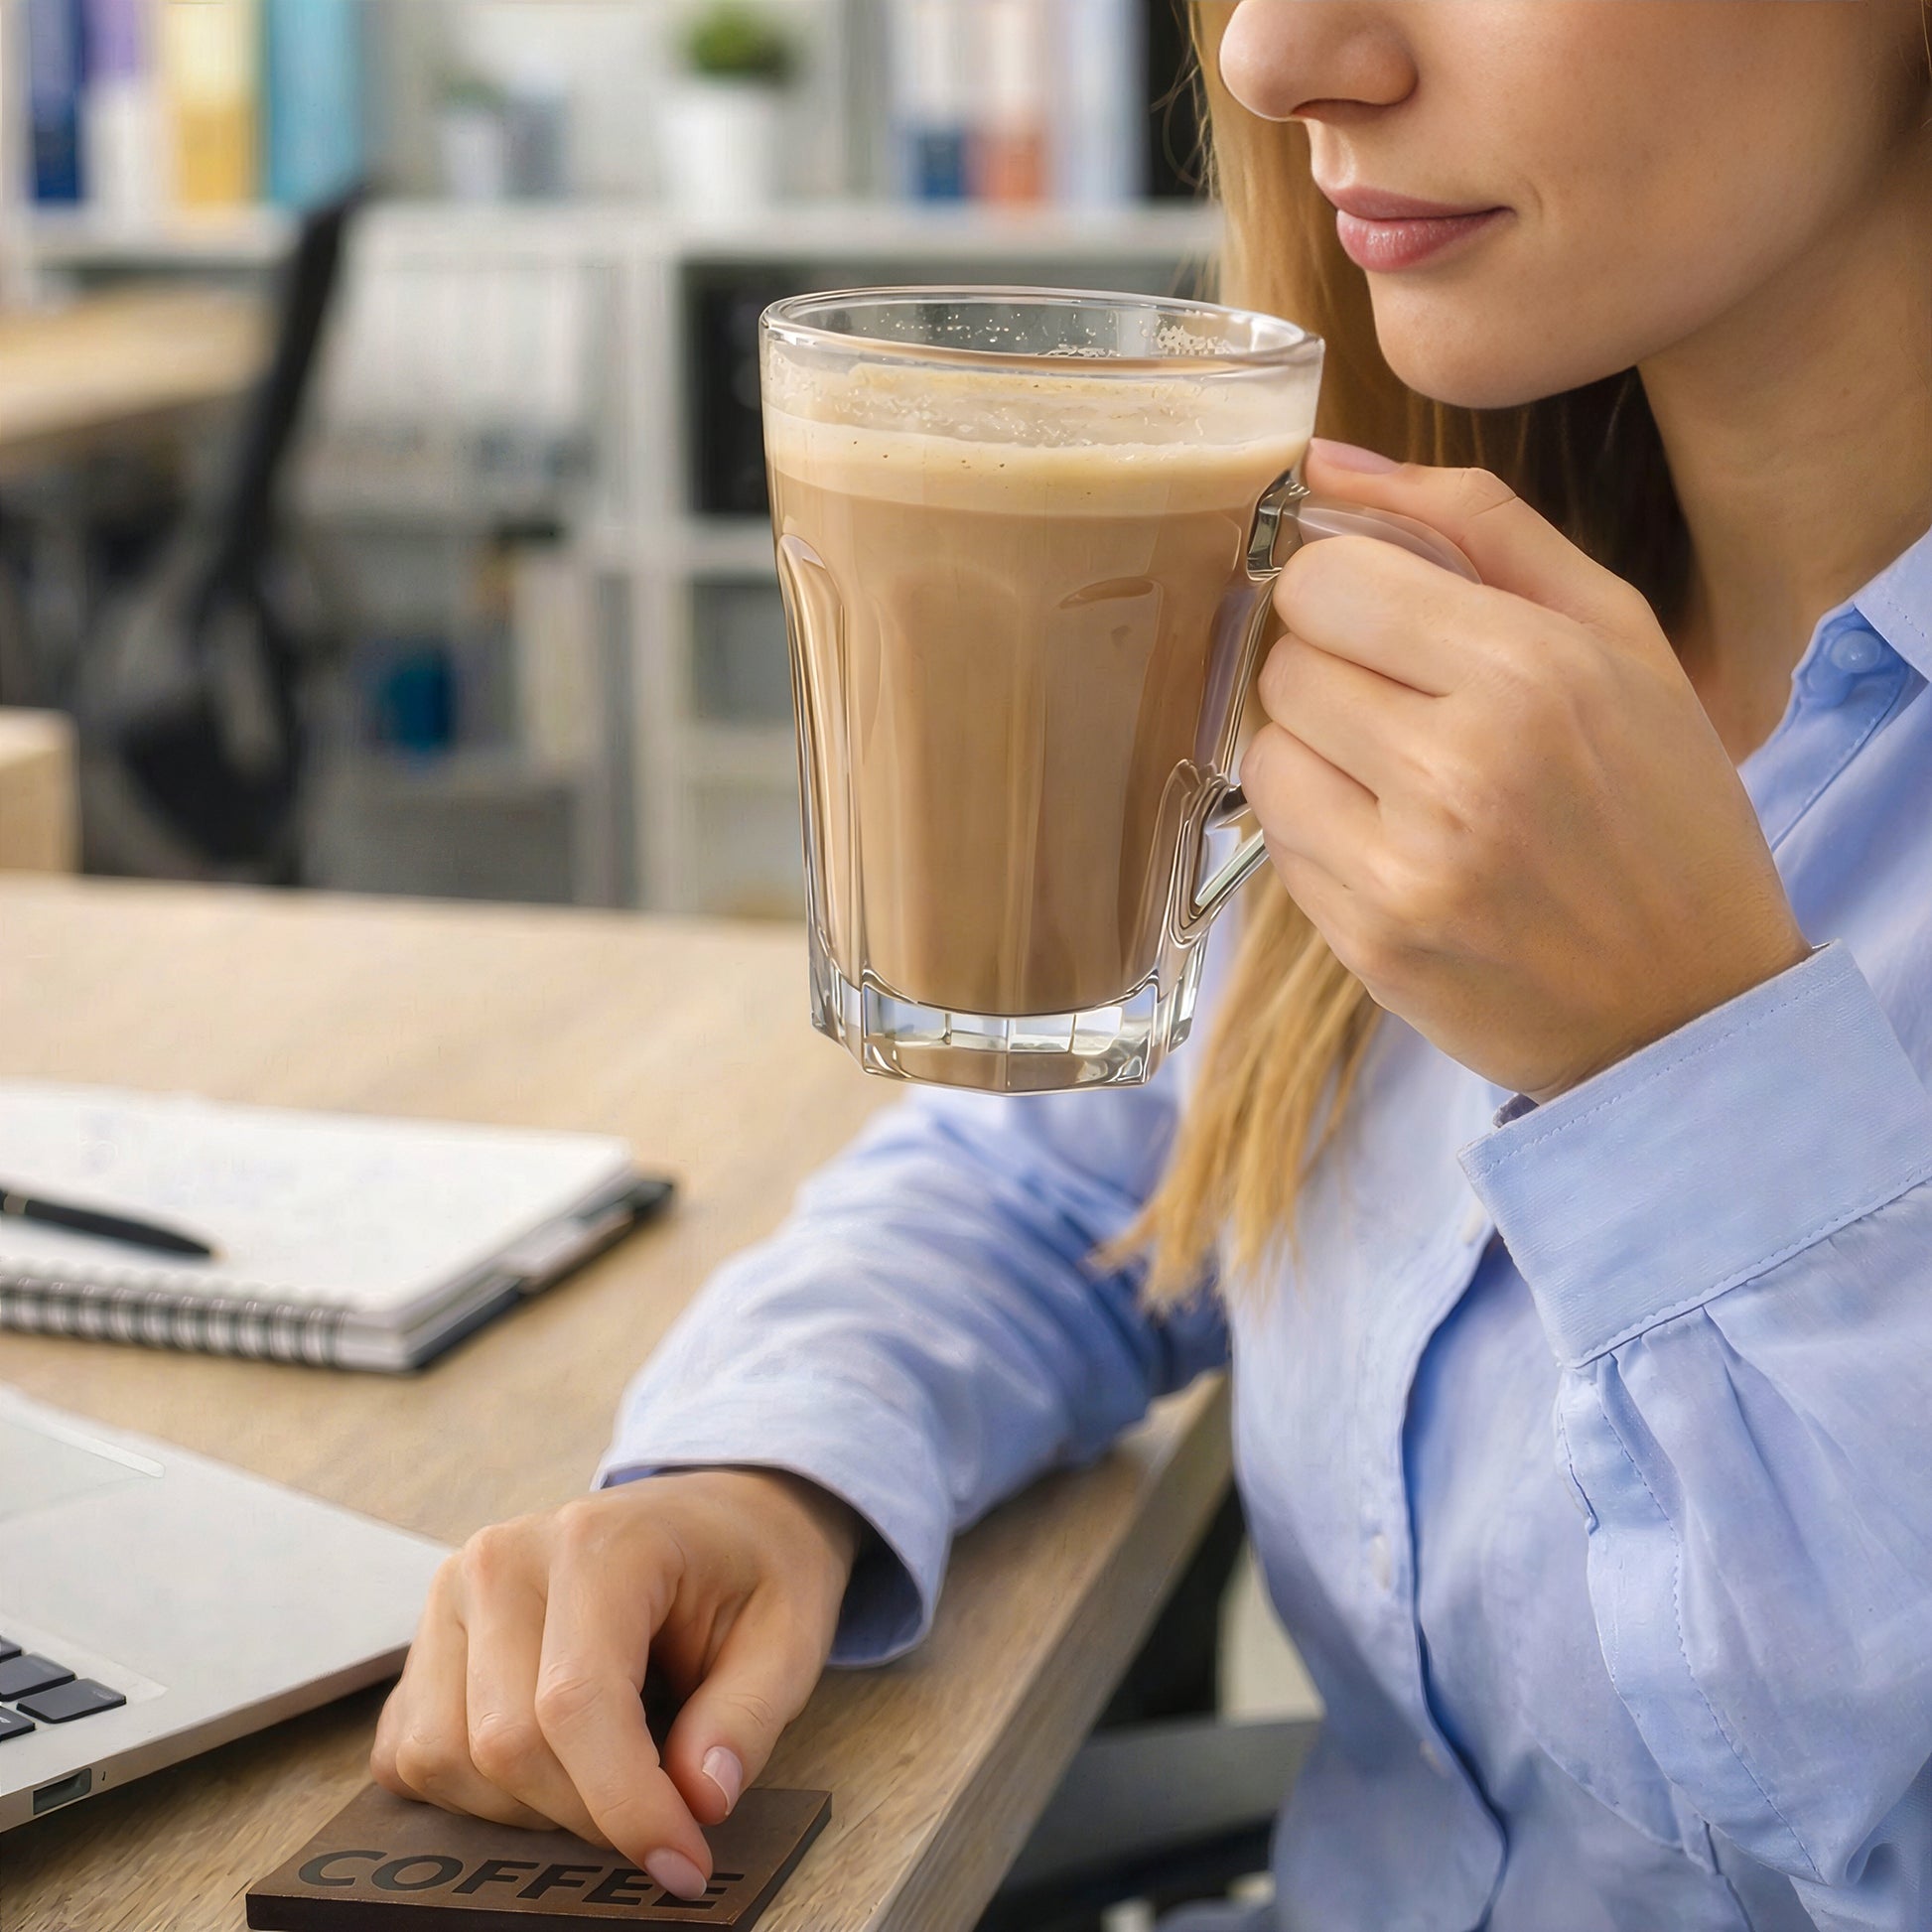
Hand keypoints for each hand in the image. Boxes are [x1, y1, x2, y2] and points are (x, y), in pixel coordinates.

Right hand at [371, 1468, 860, 1899]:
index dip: (626, 1805)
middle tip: (665, 1823)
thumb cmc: (748, 1570)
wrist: (711, 1517)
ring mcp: (449, 1597)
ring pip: (445, 1759)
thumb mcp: (789, 1633)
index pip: (576, 1701)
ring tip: (610, 1780)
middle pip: (504, 1742)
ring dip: (530, 1810)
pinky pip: (411, 1756)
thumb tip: (699, 1800)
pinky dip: (473, 1796)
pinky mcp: (425, 1643)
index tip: (685, 1866)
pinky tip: (552, 1771)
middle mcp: (501, 1559)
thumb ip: (746, 1717)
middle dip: (588, 1816)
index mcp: (596, 1542)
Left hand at [1243, 445, 1808, 1101]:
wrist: (1690, 1008)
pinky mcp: (1367, 945)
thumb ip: (1475, 525)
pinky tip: (1397, 845)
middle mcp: (1458, 771)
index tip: (1384, 616)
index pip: (1324, 580)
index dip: (1342, 591)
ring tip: (1398, 778)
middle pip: (1284, 665)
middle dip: (1330, 670)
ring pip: (1263, 755)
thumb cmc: (1660, 806)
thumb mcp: (1616, 637)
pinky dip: (1322, 833)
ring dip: (1313, 753)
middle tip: (1405, 705)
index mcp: (1530, 672)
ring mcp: (1404, 870)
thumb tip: (1325, 463)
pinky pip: (1279, 846)